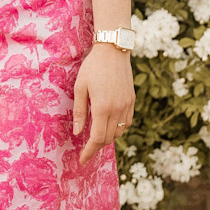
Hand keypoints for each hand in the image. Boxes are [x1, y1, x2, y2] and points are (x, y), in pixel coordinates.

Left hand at [72, 45, 135, 164]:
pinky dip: (118, 128)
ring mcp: (127, 105)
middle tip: (86, 147)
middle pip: (109, 138)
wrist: (113, 50)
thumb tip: (78, 132)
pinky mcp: (132, 100)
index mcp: (102, 107)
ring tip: (97, 134)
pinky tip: (109, 124)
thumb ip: (79, 111)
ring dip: (108, 137)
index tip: (82, 159)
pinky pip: (127, 122)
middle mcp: (117, 109)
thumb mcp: (80, 88)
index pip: (97, 138)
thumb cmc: (92, 67)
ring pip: (119, 132)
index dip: (89, 151)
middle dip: (97, 145)